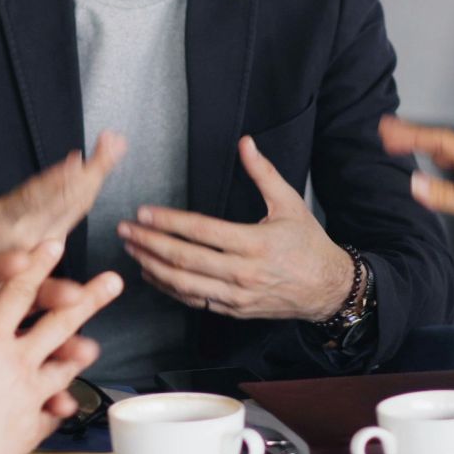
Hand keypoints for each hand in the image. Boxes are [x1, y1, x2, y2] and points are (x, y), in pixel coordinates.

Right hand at [0, 120, 125, 288]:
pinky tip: (100, 181)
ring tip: (112, 151)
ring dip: (95, 180)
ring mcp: (40, 247)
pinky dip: (86, 202)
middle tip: (111, 144)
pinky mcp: (50, 253)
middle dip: (90, 171)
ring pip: (74, 211)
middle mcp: (25, 237)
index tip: (77, 160)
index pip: (32, 199)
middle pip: (64, 202)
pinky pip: (72, 225)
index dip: (56, 180)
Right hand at [0, 240, 123, 453]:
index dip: (37, 264)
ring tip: (94, 345)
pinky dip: (62, 405)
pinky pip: (52, 412)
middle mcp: (15, 364)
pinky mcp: (29, 428)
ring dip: (80, 351)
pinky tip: (67, 404)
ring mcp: (28, 397)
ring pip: (64, 366)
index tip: (55, 246)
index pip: (18, 292)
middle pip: (59, 323)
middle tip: (112, 282)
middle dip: (89, 297)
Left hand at [119, 136, 351, 321]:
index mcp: (255, 243)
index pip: (201, 230)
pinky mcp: (233, 310)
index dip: (169, 221)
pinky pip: (194, 301)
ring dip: (152, 266)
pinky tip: (152, 274)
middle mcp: (242, 272)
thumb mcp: (290, 203)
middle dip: (149, 242)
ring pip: (183, 284)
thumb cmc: (309, 245)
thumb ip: (263, 173)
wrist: (327, 289)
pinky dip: (168, 288)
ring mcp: (236, 295)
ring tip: (132, 250)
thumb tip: (246, 144)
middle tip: (126, 230)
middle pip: (184, 258)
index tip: (144, 212)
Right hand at [380, 116, 453, 268]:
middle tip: (385, 130)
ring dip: (422, 147)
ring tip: (399, 142)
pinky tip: (428, 167)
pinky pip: (452, 170)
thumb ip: (447, 196)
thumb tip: (415, 183)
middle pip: (441, 143)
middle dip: (413, 135)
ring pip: (446, 155)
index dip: (412, 134)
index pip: (441, 141)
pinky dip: (434, 164)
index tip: (388, 132)